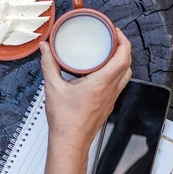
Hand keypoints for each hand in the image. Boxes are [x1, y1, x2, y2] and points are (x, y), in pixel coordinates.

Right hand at [39, 28, 131, 150]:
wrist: (70, 141)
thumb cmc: (65, 120)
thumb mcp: (53, 88)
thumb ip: (48, 65)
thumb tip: (45, 49)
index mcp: (101, 83)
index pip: (123, 56)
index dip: (123, 40)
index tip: (115, 32)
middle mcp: (110, 90)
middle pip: (127, 63)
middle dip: (123, 48)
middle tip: (112, 38)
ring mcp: (111, 99)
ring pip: (126, 75)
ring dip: (121, 61)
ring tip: (108, 53)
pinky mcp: (108, 105)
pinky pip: (118, 85)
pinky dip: (115, 74)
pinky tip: (101, 73)